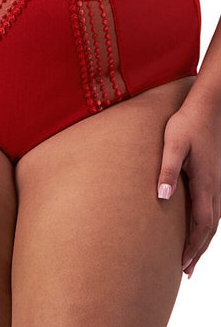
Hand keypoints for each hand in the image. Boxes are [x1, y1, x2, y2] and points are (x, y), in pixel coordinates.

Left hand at [157, 103, 220, 278]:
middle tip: (186, 271)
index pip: (201, 225)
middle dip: (198, 251)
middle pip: (210, 228)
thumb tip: (163, 197)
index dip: (192, 248)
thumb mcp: (174, 145)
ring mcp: (219, 181)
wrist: (209, 106)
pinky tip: (201, 224)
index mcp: (206, 184)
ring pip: (214, 220)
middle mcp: (216, 187)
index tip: (182, 266)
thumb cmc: (188, 123)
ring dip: (204, 240)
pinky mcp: (216, 175)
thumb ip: (168, 170)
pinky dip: (208, 224)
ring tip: (192, 255)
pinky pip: (215, 207)